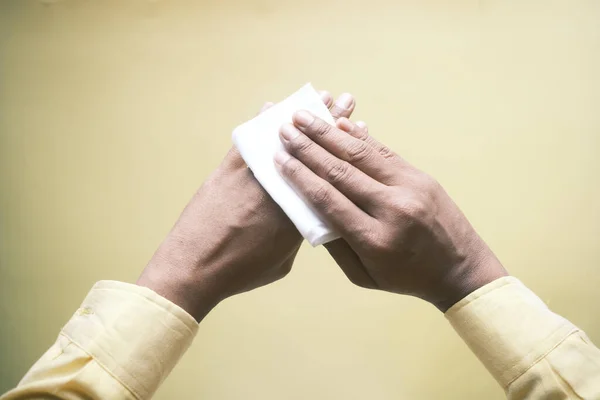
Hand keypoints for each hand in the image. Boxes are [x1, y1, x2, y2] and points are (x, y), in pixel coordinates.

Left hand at [137, 92, 356, 320]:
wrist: (194, 268)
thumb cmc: (239, 271)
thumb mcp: (282, 261)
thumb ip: (296, 233)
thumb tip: (300, 215)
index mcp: (299, 213)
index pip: (329, 176)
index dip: (344, 150)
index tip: (358, 129)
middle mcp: (280, 188)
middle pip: (313, 149)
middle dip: (331, 122)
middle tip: (346, 100)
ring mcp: (254, 174)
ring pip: (285, 139)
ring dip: (304, 117)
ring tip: (320, 98)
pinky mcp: (229, 168)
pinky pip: (250, 139)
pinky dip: (261, 122)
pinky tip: (273, 108)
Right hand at [274, 111, 507, 310]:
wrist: (460, 269)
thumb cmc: (406, 277)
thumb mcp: (364, 276)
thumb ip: (336, 243)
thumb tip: (309, 208)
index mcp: (374, 239)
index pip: (328, 199)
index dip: (300, 176)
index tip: (279, 158)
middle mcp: (392, 209)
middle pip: (341, 171)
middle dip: (308, 148)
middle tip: (284, 129)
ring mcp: (410, 188)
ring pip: (361, 154)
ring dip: (329, 133)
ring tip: (304, 117)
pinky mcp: (420, 177)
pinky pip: (384, 152)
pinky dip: (359, 137)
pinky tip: (339, 123)